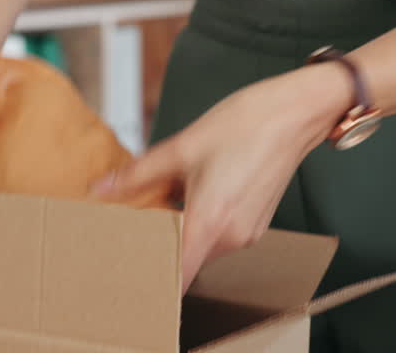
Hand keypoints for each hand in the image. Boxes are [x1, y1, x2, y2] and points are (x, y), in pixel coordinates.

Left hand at [92, 64, 348, 289]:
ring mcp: (247, 233)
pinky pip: (219, 234)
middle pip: (185, 260)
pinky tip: (194, 190)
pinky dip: (202, 221)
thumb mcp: (182, 147)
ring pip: (201, 246)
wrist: (294, 113)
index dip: (152, 282)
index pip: (177, 278)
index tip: (130, 273)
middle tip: (133, 223)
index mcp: (210, 222)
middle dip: (160, 244)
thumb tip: (101, 189)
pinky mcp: (256, 224)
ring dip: (182, 229)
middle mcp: (231, 238)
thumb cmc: (245, 125)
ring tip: (165, 199)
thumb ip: (138, 174)